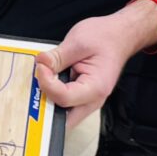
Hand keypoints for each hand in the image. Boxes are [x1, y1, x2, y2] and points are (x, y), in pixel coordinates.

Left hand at [33, 3, 156, 127]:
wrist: (119, 36)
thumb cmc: (105, 38)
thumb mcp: (78, 42)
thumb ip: (57, 56)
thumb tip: (40, 64)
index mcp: (95, 88)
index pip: (63, 98)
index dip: (46, 83)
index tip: (41, 66)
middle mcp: (92, 100)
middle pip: (63, 119)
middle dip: (45, 105)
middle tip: (37, 82)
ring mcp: (87, 101)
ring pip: (61, 115)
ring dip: (48, 101)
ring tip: (43, 79)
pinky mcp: (80, 96)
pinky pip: (63, 104)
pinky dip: (52, 94)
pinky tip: (49, 79)